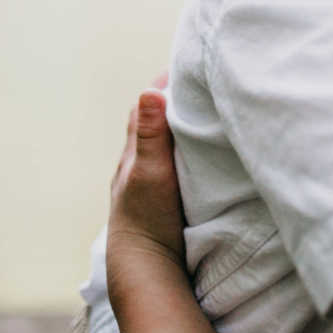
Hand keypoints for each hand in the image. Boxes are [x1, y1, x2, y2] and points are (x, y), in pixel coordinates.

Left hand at [107, 79, 184, 276]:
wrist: (145, 268)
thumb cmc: (148, 219)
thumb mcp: (151, 172)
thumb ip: (151, 135)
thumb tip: (148, 90)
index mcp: (134, 151)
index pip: (146, 104)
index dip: (165, 82)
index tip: (188, 64)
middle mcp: (136, 162)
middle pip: (151, 120)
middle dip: (171, 98)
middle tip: (198, 81)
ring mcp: (145, 182)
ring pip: (159, 143)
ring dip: (174, 124)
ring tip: (198, 110)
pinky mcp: (157, 199)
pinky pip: (167, 162)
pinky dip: (178, 149)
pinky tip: (192, 154)